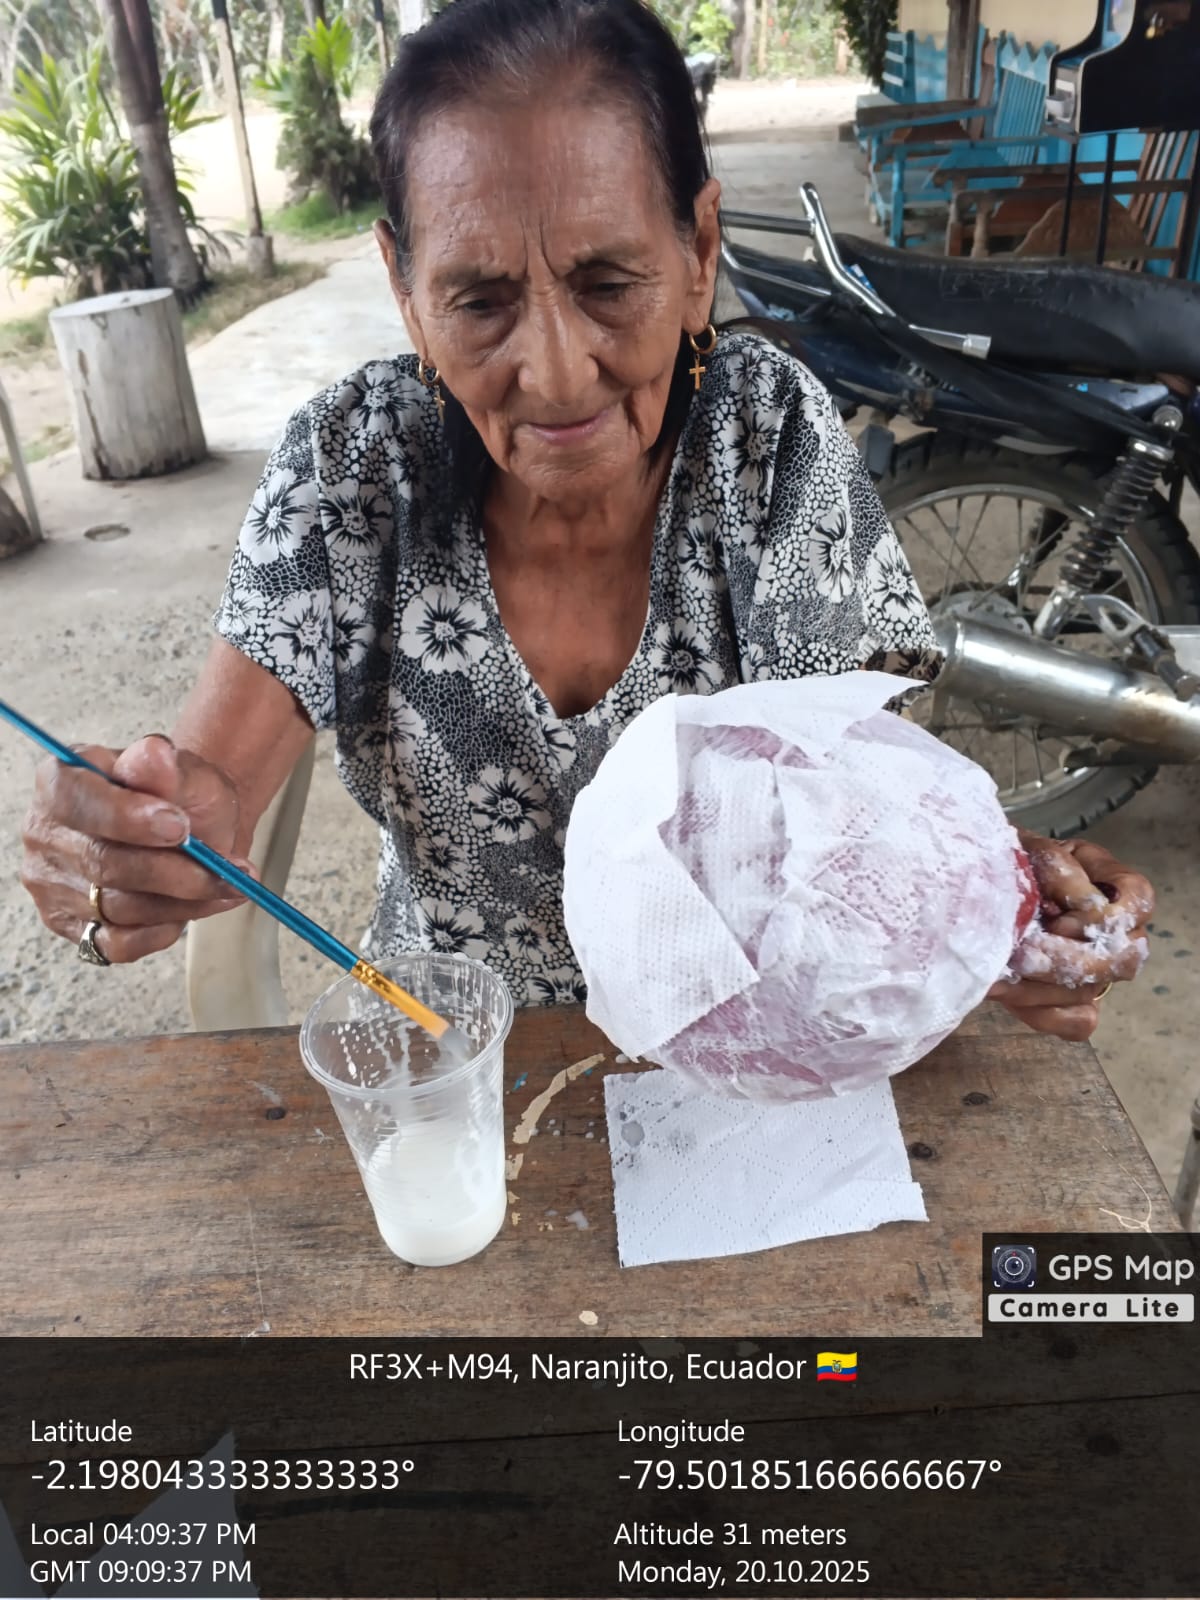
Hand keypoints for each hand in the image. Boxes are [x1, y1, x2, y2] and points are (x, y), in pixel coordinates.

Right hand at [20, 734, 251, 964]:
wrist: (191, 830)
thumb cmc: (182, 797)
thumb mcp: (187, 773)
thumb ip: (169, 768)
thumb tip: (154, 754)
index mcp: (61, 780)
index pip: (78, 801)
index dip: (127, 817)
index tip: (179, 826)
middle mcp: (46, 832)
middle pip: (103, 863)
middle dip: (174, 870)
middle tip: (229, 869)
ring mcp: (52, 883)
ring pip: (118, 907)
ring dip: (184, 901)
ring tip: (230, 885)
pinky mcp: (71, 925)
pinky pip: (116, 944)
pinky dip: (162, 931)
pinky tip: (193, 909)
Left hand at [988, 831, 1152, 1040]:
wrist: (975, 894)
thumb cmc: (1007, 865)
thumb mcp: (1028, 853)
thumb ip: (1060, 872)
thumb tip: (1087, 906)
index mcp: (1111, 884)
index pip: (1140, 902)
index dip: (1102, 920)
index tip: (1056, 920)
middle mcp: (1114, 931)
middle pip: (1124, 960)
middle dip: (1068, 962)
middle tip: (1019, 956)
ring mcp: (1098, 970)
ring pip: (1090, 992)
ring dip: (1038, 987)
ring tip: (995, 974)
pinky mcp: (1073, 1001)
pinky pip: (1076, 1022)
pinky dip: (1041, 1011)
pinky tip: (1005, 991)